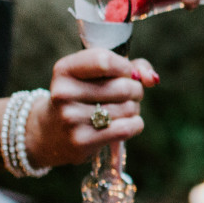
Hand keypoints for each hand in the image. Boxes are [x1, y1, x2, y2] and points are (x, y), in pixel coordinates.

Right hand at [27, 49, 158, 167]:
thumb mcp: (95, 74)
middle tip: (130, 94)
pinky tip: (128, 123)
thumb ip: (129, 67)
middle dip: (135, 90)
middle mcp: (64, 93)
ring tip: (123, 109)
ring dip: (134, 108)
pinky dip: (135, 124)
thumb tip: (152, 79)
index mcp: (65, 70)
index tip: (126, 73)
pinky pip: (126, 128)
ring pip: (128, 108)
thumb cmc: (82, 96)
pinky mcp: (82, 141)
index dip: (125, 67)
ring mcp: (71, 119)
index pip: (105, 61)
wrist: (51, 133)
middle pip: (123, 87)